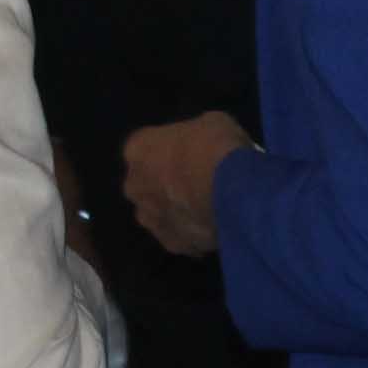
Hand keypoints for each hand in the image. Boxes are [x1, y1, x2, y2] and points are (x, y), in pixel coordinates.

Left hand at [121, 112, 250, 259]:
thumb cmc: (216, 147)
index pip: (145, 147)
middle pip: (146, 184)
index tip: (189, 151)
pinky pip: (180, 235)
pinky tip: (215, 224)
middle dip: (164, 183)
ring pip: (159, 214)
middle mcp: (134, 186)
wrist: (234, 192)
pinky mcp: (170, 244)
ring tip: (206, 206)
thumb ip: (193, 137)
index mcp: (137, 150)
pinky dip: (192, 232)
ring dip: (175, 210)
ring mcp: (150, 219)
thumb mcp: (209, 123)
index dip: (168, 149)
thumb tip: (198, 148)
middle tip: (195, 180)